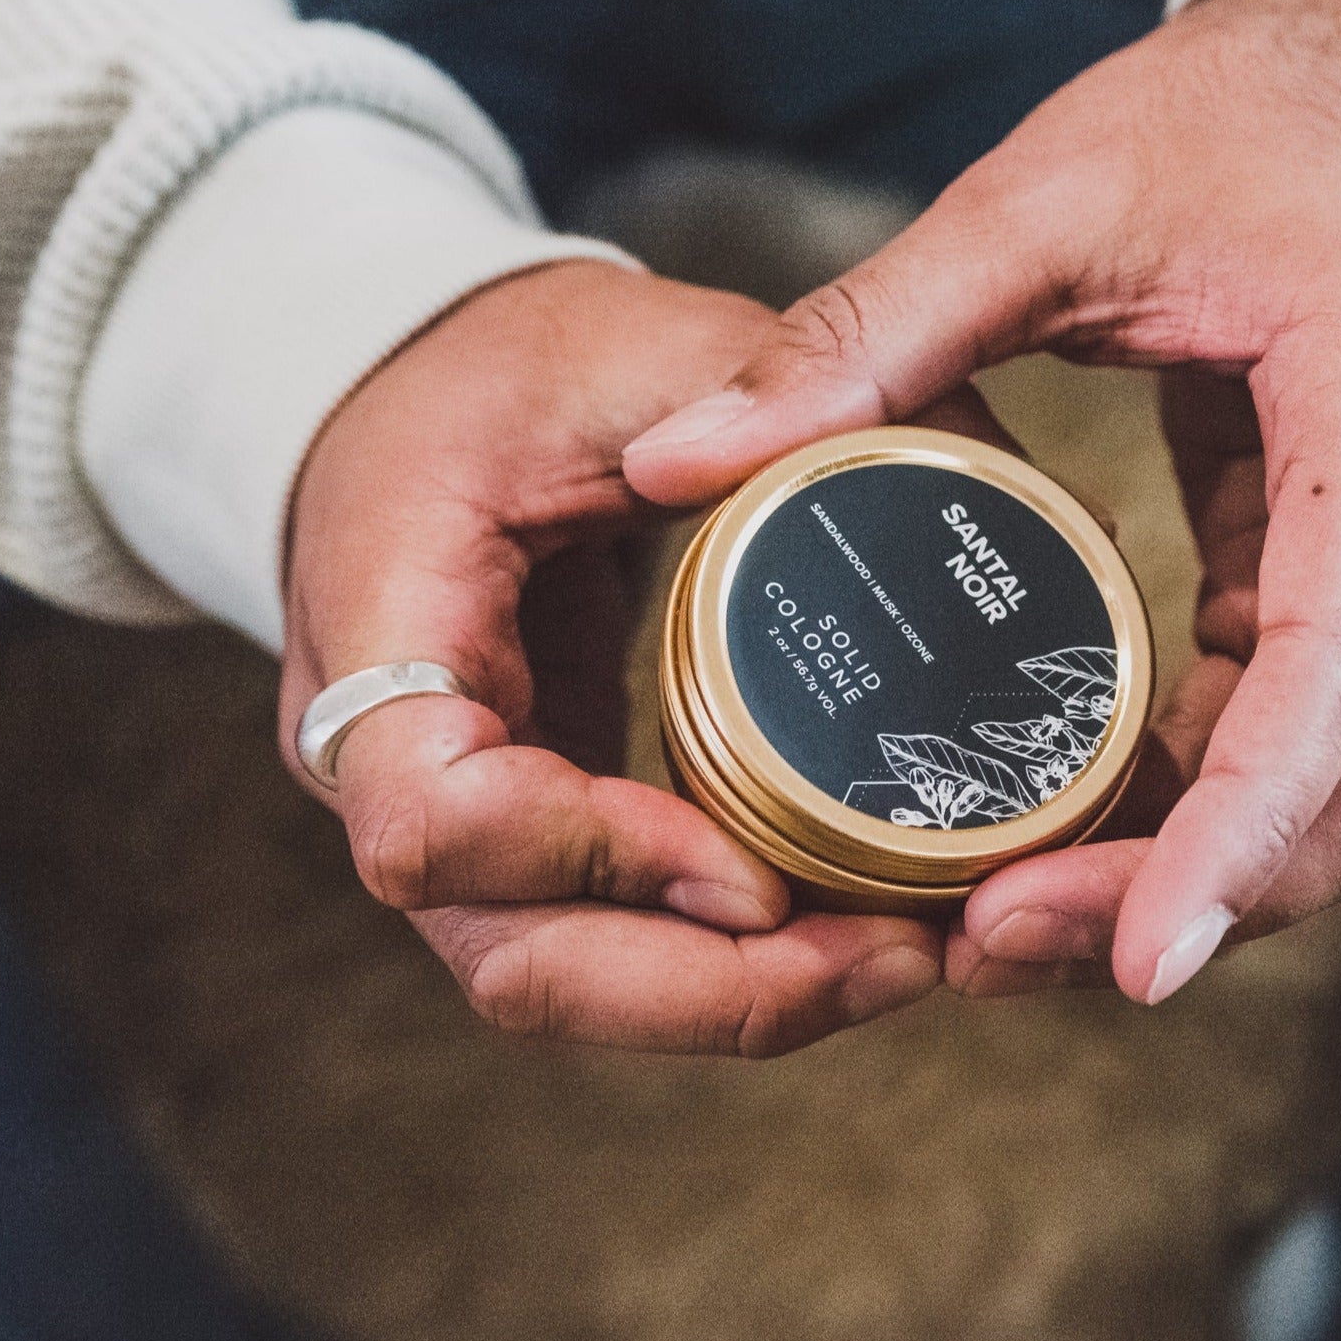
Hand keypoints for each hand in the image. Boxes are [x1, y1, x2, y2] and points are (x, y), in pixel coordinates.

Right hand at [279, 260, 939, 1054]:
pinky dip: (728, 959)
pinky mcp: (522, 834)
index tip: (755, 867)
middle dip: (706, 990)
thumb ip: (779, 389)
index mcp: (379, 618)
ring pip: (563, 976)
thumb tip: (961, 463)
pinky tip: (855, 929)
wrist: (414, 401)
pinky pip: (611, 936)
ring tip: (901, 959)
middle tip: (890, 959)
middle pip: (510, 956)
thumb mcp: (635, 343)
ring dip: (733, 997)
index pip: (434, 817)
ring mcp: (450, 815)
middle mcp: (382, 757)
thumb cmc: (512, 368)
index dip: (594, 859)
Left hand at [622, 0, 1340, 1004]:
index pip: (1337, 670)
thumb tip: (676, 466)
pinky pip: (1308, 743)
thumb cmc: (1214, 123)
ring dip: (1211, 880)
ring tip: (1010, 920)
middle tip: (998, 944)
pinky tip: (1073, 834)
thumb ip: (864, 333)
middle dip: (1207, 895)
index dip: (1241, 832)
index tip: (1138, 960)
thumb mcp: (1036, 204)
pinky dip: (1208, 814)